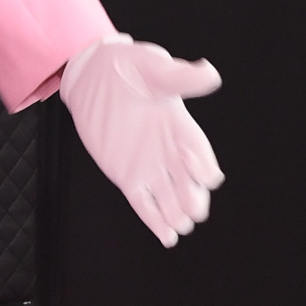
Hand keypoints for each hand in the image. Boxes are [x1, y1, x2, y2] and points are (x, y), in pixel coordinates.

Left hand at [61, 34, 221, 247]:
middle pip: (189, 182)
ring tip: (181, 227)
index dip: (204, 166)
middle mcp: (171, 151)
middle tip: (195, 212)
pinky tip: (167, 238)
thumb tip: (209, 73)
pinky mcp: (128, 177)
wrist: (95, 76)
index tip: (208, 178)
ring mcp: (150, 166)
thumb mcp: (155, 68)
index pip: (200, 152)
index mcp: (181, 126)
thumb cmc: (130, 67)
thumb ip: (180, 76)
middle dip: (193, 198)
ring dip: (176, 214)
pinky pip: (144, 204)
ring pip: (169, 198)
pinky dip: (155, 221)